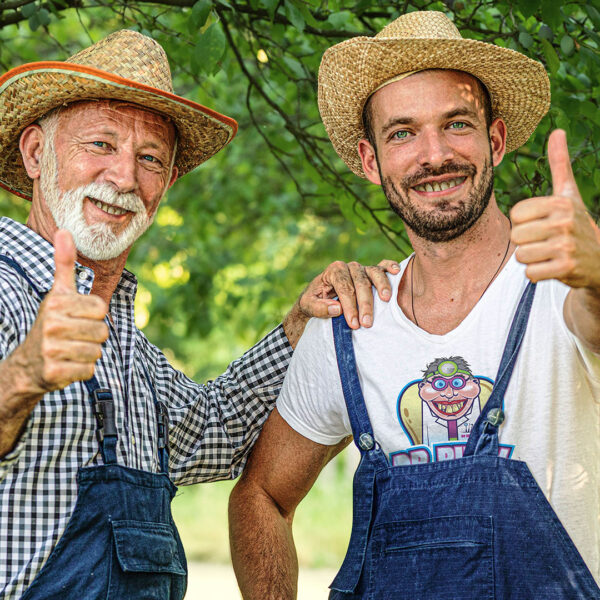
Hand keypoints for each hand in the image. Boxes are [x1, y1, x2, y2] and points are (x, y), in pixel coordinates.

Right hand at [17, 230, 108, 393]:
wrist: (28, 363)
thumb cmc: (52, 322)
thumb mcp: (58, 293)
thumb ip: (64, 263)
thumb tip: (64, 230)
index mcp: (57, 303)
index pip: (101, 309)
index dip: (94, 316)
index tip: (77, 317)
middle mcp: (52, 325)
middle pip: (102, 332)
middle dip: (93, 337)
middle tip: (73, 337)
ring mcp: (52, 349)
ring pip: (97, 352)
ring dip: (88, 354)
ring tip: (70, 350)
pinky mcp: (55, 372)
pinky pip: (89, 370)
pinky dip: (82, 370)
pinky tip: (67, 365)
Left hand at [298, 259, 399, 328]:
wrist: (319, 296)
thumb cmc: (314, 301)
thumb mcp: (308, 306)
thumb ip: (319, 308)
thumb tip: (338, 309)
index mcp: (334, 271)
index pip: (344, 287)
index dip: (350, 306)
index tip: (354, 323)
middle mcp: (349, 267)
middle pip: (360, 283)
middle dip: (364, 304)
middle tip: (367, 323)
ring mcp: (362, 268)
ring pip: (374, 273)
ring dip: (381, 286)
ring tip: (385, 299)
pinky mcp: (371, 272)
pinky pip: (382, 266)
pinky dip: (390, 266)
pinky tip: (396, 271)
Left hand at [511, 129, 599, 289]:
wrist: (599, 259)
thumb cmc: (576, 223)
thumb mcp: (569, 193)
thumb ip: (560, 164)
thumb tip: (557, 131)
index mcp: (559, 202)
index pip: (516, 215)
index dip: (524, 222)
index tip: (542, 223)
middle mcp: (564, 222)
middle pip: (516, 236)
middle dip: (526, 242)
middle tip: (545, 241)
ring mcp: (566, 245)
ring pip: (521, 256)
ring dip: (532, 259)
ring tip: (548, 254)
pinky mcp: (566, 267)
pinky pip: (531, 273)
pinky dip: (538, 274)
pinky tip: (552, 267)